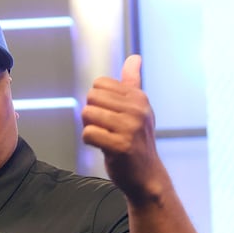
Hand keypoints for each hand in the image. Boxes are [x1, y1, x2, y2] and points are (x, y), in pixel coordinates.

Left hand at [81, 54, 162, 202]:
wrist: (146, 175)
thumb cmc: (137, 141)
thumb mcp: (139, 109)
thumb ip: (132, 83)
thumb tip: (135, 57)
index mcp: (139, 97)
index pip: (100, 84)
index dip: (97, 101)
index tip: (110, 116)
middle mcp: (137, 109)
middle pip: (91, 97)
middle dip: (91, 114)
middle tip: (106, 129)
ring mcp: (130, 127)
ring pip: (87, 114)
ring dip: (90, 128)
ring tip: (105, 138)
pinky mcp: (120, 146)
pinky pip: (88, 134)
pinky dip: (90, 142)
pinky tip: (104, 147)